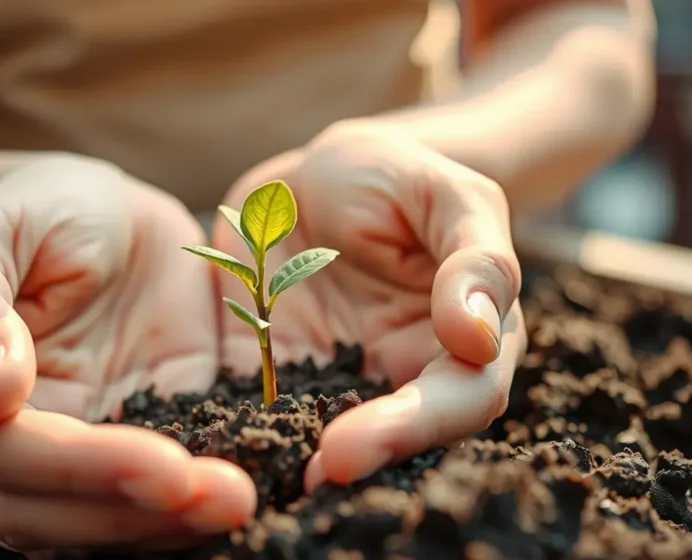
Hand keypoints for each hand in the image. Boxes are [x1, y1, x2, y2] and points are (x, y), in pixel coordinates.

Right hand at [0, 154, 255, 551]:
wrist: (104, 217)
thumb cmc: (42, 208)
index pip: (4, 455)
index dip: (85, 469)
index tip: (170, 468)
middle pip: (41, 514)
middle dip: (133, 514)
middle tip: (227, 499)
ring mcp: (43, 464)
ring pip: (85, 532)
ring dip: (162, 529)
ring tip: (238, 504)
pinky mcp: (105, 463)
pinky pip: (130, 514)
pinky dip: (175, 520)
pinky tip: (228, 504)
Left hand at [213, 120, 526, 488]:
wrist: (326, 174)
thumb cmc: (402, 176)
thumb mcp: (448, 195)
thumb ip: (476, 259)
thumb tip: (478, 338)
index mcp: (464, 340)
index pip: (458, 399)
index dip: (412, 428)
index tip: (354, 445)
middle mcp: (402, 373)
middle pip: (396, 436)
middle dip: (358, 458)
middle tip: (311, 478)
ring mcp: (335, 377)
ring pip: (325, 434)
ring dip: (297, 458)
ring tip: (257, 479)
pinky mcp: (276, 369)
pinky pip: (260, 407)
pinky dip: (241, 429)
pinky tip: (212, 446)